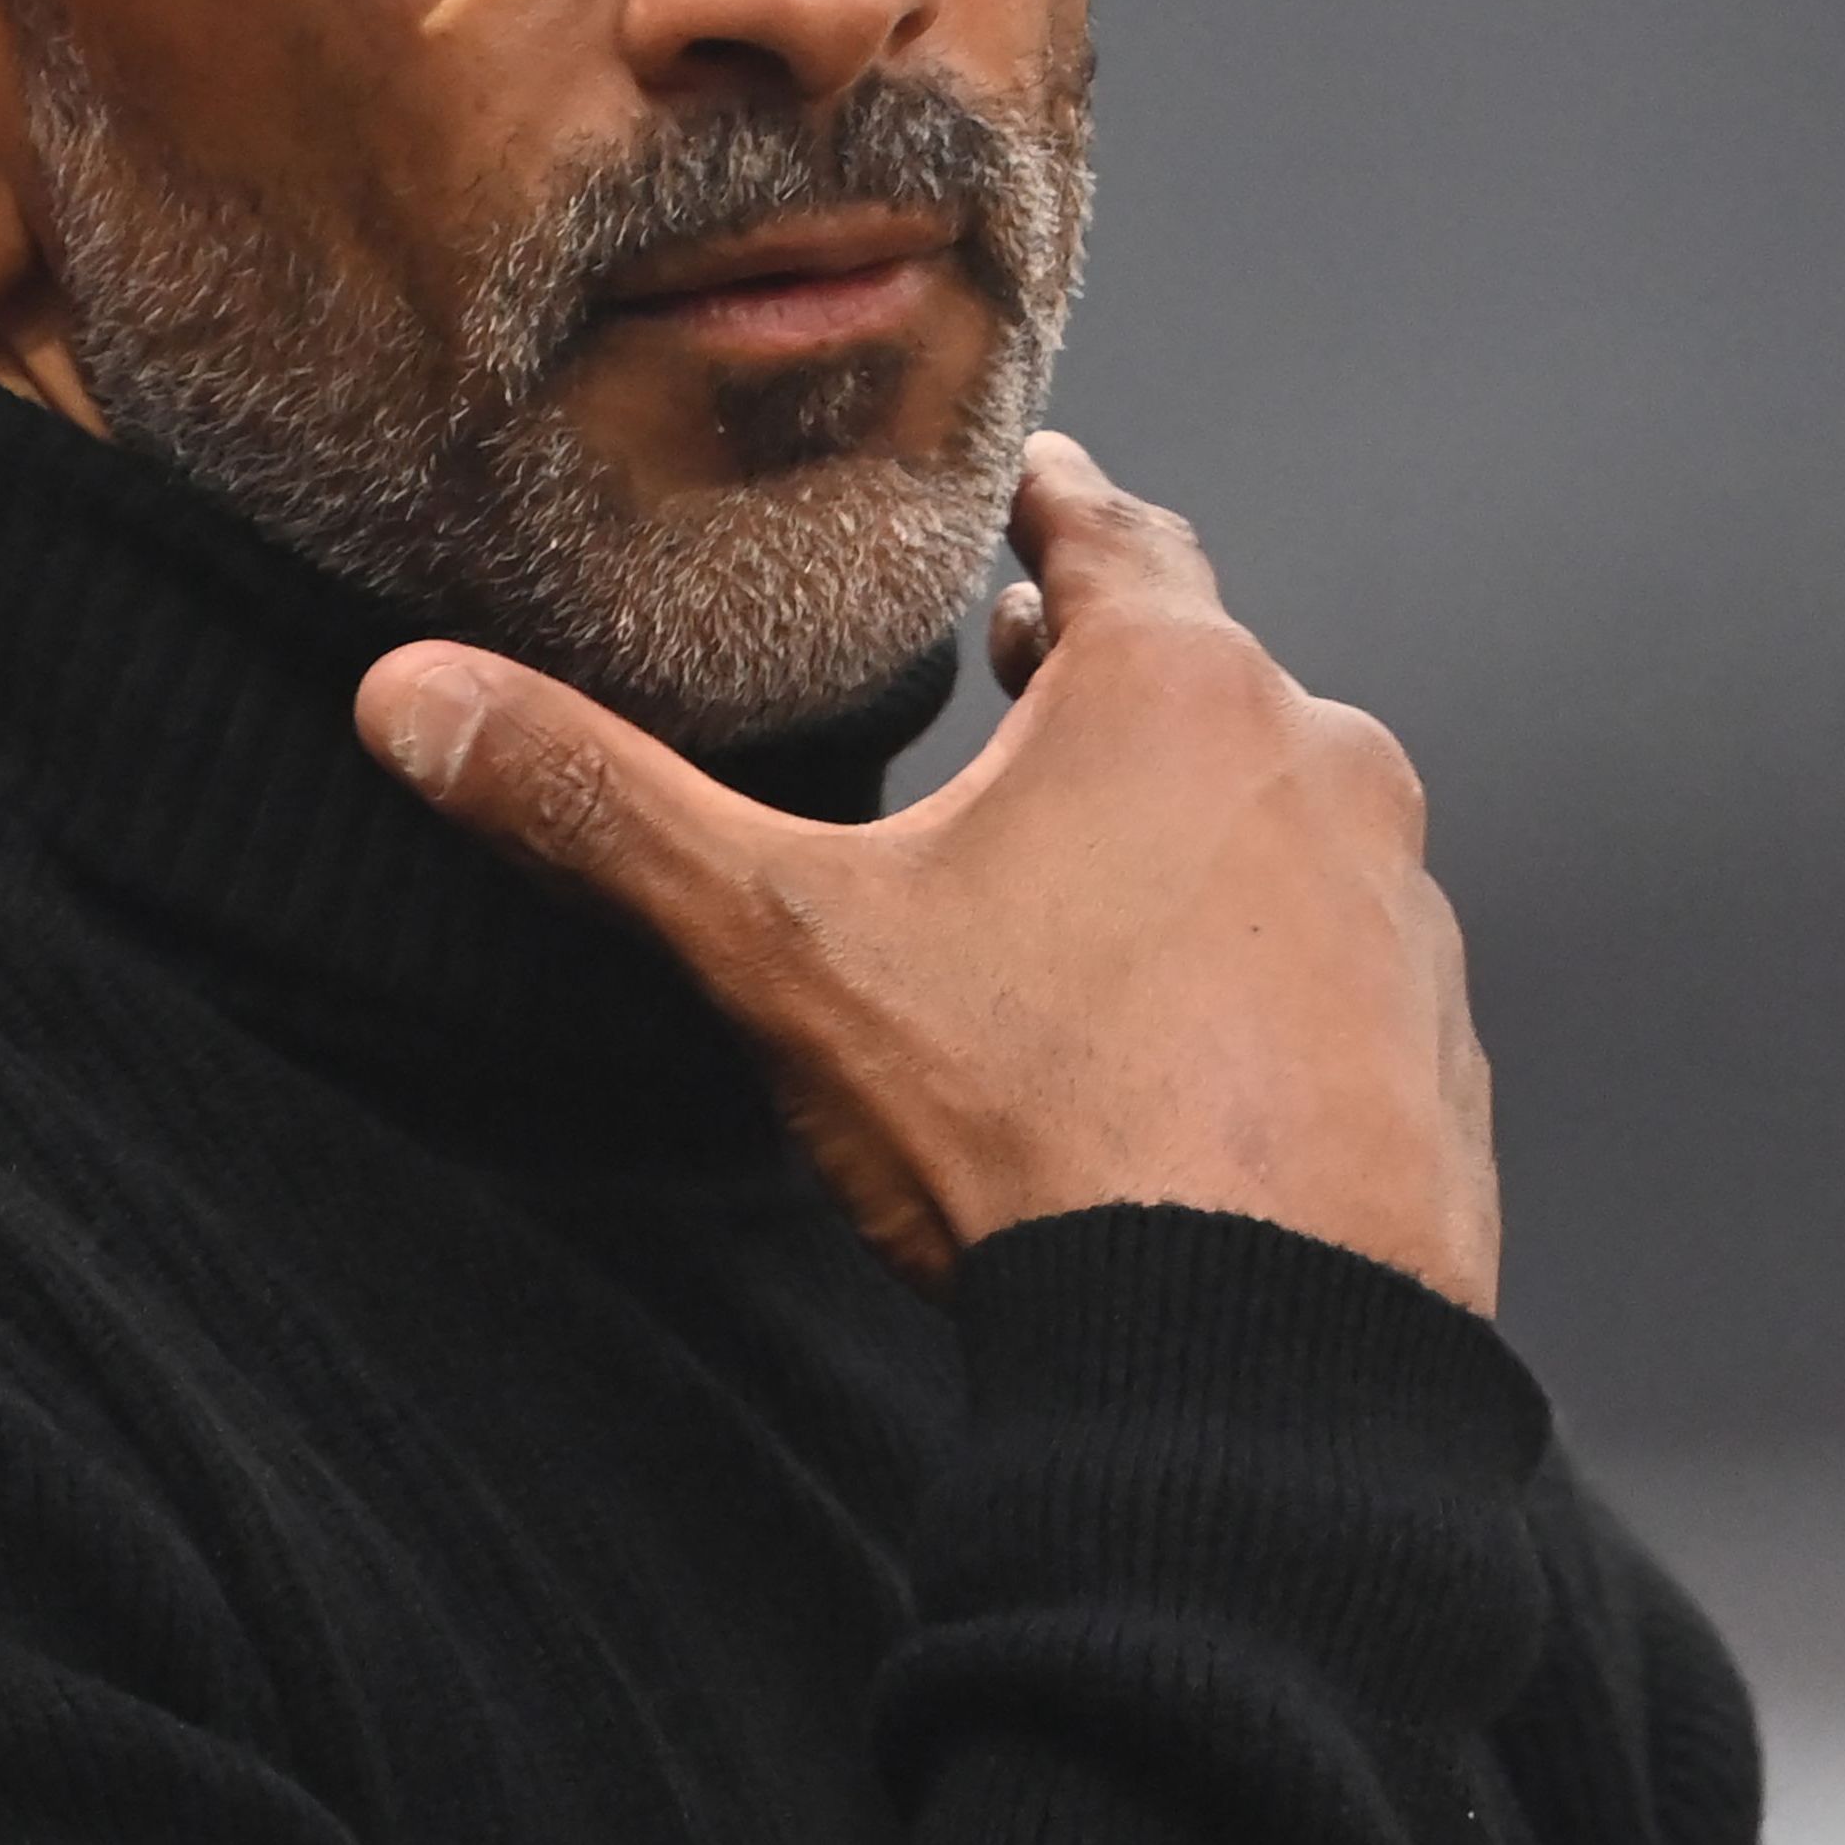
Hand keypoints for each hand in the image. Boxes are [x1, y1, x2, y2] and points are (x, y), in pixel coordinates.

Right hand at [354, 433, 1498, 1308]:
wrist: (1248, 1364)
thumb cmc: (1029, 1125)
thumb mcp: (784, 943)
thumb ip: (601, 807)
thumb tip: (410, 699)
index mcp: (1173, 692)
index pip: (1110, 535)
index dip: (1054, 503)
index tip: (1034, 480)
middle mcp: (1318, 765)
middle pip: (1204, 672)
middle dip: (1112, 665)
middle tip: (1033, 657)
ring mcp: (1397, 907)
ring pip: (1283, 813)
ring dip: (1201, 818)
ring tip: (1102, 870)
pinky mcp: (1434, 1042)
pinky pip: (1343, 957)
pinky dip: (1272, 961)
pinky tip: (1197, 1035)